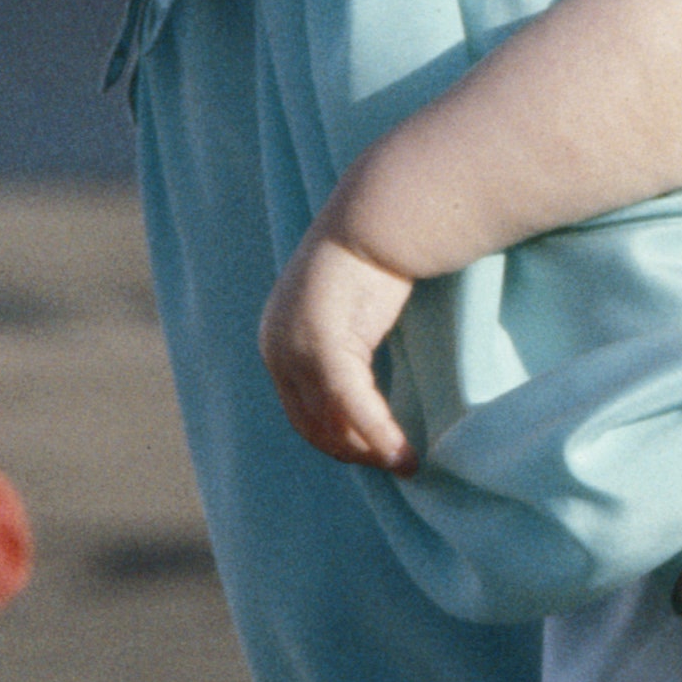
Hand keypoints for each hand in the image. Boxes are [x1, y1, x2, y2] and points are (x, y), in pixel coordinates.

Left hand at [263, 212, 421, 468]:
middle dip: (352, 451)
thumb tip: (361, 374)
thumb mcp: (345, 307)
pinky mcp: (326, 347)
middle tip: (392, 464)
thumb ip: (342, 341)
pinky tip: (405, 453)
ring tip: (404, 464)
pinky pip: (353, 405)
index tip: (374, 452)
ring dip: (368, 451)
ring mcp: (297, 349)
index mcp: (276, 341)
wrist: (377, 216)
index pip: (299, 410)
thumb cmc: (374, 257)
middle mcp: (277, 349)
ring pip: (331, 423)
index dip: (336, 439)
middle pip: (311, 424)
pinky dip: (380, 434)